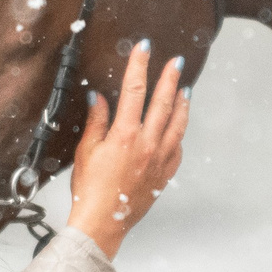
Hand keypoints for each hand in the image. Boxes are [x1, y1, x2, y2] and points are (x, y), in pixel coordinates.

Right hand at [66, 41, 189, 258]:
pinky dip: (178, 133)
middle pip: (163, 103)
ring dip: (182, 104)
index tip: (144, 48)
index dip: (140, 66)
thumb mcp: (86, 151)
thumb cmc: (90, 190)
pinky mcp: (165, 174)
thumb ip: (96, 121)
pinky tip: (178, 127)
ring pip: (178, 124)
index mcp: (125, 135)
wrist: (102, 223)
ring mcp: (159, 160)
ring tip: (185, 89)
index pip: (134, 90)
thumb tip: (99, 98)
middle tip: (176, 62)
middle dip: (170, 78)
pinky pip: (177, 148)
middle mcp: (147, 144)